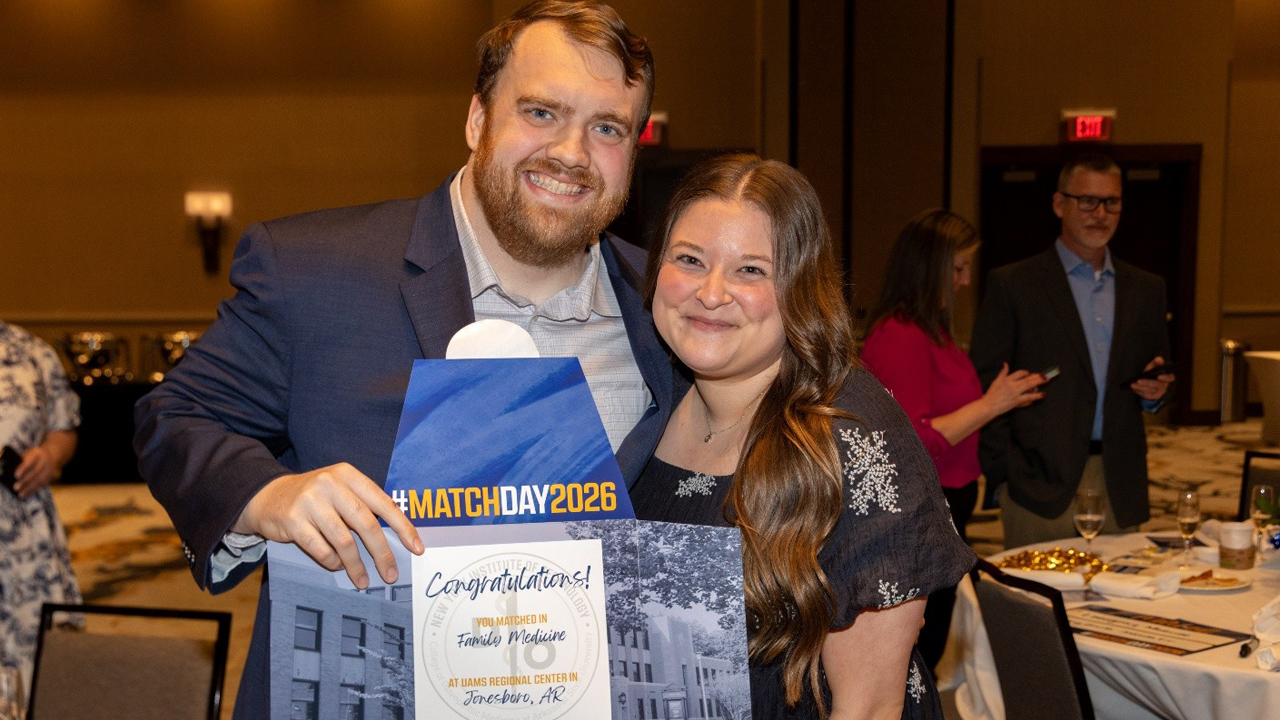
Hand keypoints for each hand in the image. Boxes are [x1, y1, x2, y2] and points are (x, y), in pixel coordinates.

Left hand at [14, 446, 57, 498]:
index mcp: (38, 453)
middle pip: (35, 472)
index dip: (23, 468)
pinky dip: (32, 490)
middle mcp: (45, 461)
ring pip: (39, 480)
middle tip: (15, 487)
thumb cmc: (34, 456)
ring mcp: (49, 470)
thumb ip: (22, 460)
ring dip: (29, 488)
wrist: (51, 456)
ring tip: (20, 494)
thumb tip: (12, 472)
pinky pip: (41, 485)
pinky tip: (25, 494)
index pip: (30, 461)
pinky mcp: (50, 477)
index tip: (15, 476)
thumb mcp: (28, 454)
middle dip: (25, 481)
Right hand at [231, 463, 423, 588]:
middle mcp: (330, 484)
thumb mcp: (340, 491)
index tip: (416, 548)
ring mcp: (310, 501)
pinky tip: (338, 567)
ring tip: (363, 580)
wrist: (266, 496)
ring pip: (344, 541)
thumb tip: (396, 539)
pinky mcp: (293, 520)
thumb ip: (364, 507)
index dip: (403, 528)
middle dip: (382, 553)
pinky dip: (333, 562)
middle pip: (366, 524)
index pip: (384, 503)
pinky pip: (321, 549)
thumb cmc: (313, 498)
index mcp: (348, 475)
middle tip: (391, 574)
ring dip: (357, 565)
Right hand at [982, 362, 1045, 415]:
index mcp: (1007, 380)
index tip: (1030, 374)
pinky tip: (1042, 394)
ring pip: (1029, 386)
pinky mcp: (1016, 401)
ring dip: (1038, 383)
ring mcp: (1015, 393)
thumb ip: (1002, 373)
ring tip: (1046, 380)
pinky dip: (1036, 396)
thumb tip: (1005, 364)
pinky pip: (1028, 397)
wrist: (988, 406)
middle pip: (1027, 379)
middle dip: (1037, 376)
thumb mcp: (996, 381)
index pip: (1019, 373)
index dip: (1026, 372)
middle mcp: (1012, 385)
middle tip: (1045, 375)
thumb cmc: (991, 395)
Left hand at [1130, 355, 1173, 400]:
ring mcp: (1160, 392)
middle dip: (1147, 383)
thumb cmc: (1152, 372)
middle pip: (1158, 385)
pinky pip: (1147, 395)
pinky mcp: (1154, 396)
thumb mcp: (1153, 366)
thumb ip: (1156, 362)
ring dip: (1141, 388)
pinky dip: (1140, 392)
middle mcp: (1165, 385)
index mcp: (1168, 377)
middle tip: (1138, 381)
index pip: (1170, 378)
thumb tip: (1159, 358)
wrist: (1150, 382)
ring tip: (1132, 384)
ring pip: (1151, 391)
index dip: (1166, 378)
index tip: (1159, 376)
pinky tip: (1134, 389)